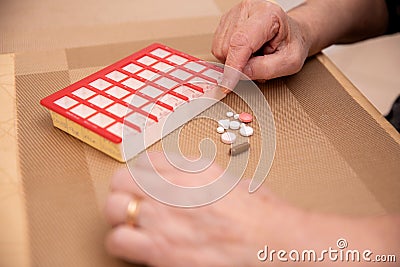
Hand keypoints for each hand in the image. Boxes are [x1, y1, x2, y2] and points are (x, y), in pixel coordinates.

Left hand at [103, 151, 310, 266]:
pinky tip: (136, 245)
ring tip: (131, 223)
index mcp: (190, 168)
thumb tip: (181, 174)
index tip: (142, 182)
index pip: (145, 161)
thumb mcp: (230, 178)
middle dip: (124, 191)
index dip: (141, 174)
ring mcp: (163, 218)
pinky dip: (121, 242)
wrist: (272, 243)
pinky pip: (119, 240)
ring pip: (113, 207)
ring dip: (119, 215)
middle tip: (131, 202)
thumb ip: (199, 173)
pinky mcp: (160, 249)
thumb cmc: (260, 214)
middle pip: (122, 180)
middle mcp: (172, 188)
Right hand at [212, 0, 309, 87]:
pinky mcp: (225, 22)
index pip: (241, 42)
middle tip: (259, 61)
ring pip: (220, 50)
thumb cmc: (292, 44)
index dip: (233, 65)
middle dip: (240, 64)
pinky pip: (218, 48)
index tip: (229, 84)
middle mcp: (247, 10)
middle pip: (227, 48)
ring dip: (235, 60)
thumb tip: (240, 74)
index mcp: (267, 14)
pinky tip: (246, 51)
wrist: (292, 33)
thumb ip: (266, 69)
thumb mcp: (289, 62)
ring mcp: (233, 14)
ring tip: (254, 55)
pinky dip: (230, 56)